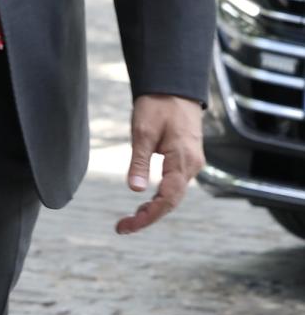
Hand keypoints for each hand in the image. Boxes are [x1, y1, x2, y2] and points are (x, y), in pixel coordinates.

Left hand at [116, 93, 203, 235]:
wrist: (174, 86)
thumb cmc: (158, 106)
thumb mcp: (143, 131)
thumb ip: (140, 161)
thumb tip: (133, 189)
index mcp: (183, 160)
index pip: (168, 198)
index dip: (149, 216)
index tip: (128, 226)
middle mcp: (191, 166)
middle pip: (172, 201)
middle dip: (149, 216)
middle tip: (123, 227)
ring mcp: (190, 163)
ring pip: (174, 194)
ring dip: (154, 209)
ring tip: (130, 219)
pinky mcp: (185, 159)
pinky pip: (175, 184)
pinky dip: (160, 196)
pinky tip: (146, 202)